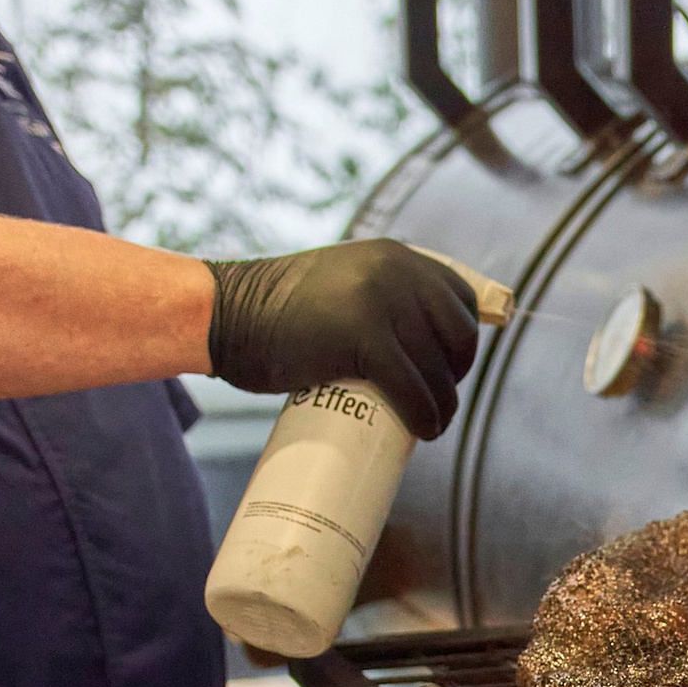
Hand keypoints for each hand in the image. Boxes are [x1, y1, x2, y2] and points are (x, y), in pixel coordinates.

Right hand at [206, 242, 481, 443]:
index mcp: (396, 256)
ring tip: (431, 425)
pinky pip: (414, 387)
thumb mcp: (342, 284)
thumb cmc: (278, 314)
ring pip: (438, 369)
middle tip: (433, 401)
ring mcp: (381, 299)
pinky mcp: (363, 335)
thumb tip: (418, 342)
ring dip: (444, 406)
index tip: (445, 371)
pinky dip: (426, 416)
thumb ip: (375, 292)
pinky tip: (425, 430)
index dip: (462, 342)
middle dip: (455, 376)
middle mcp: (396, 270)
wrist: (225, 317)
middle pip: (459, 335)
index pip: (460, 299)